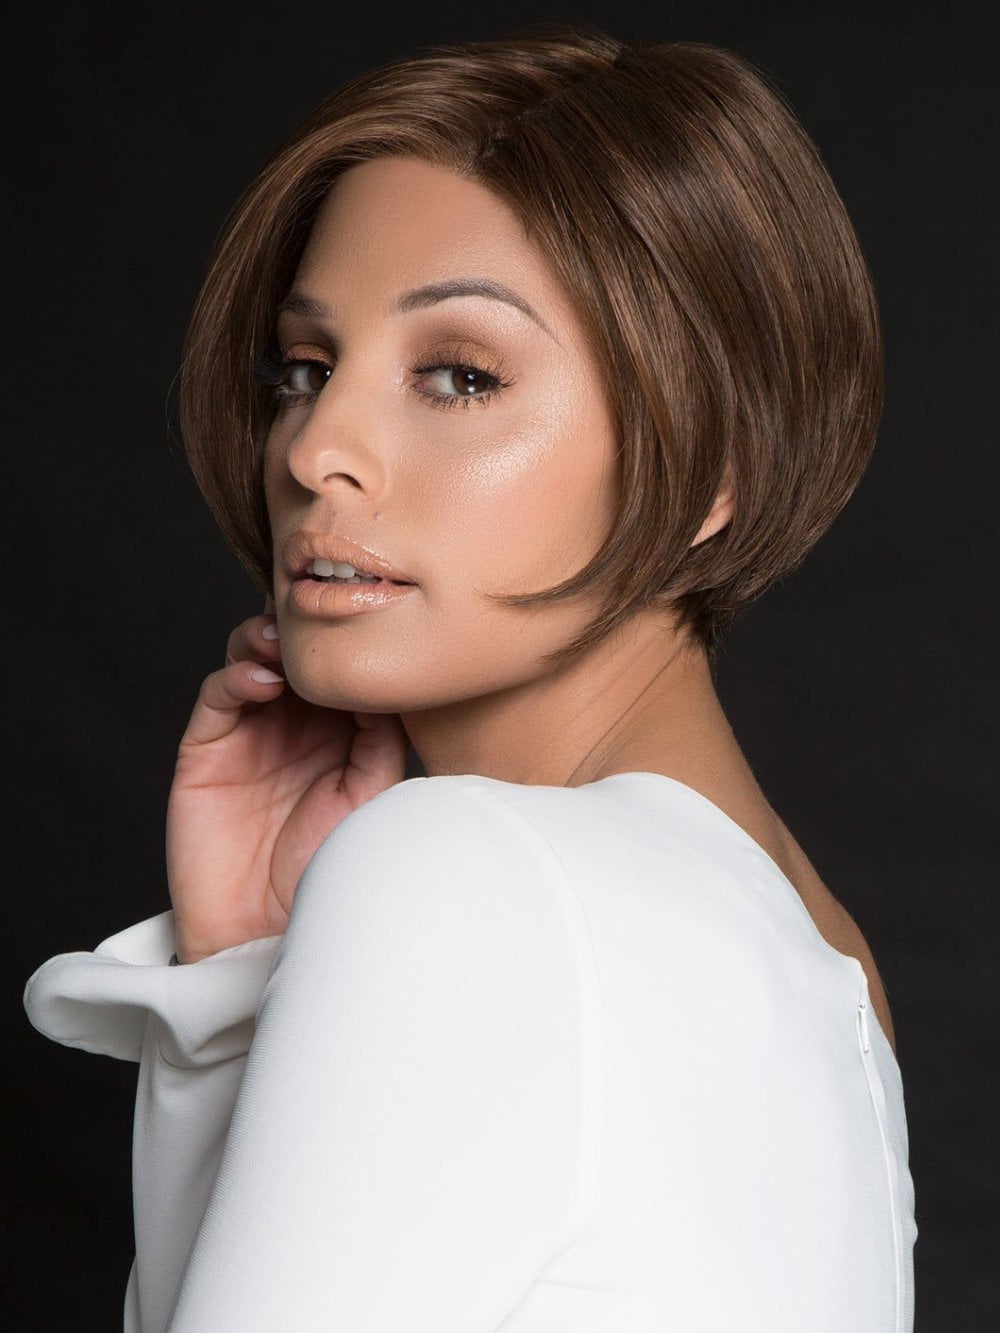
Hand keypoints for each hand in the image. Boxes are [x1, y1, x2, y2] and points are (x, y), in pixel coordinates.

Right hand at [165, 594, 409, 962]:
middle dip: (304, 633)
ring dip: (265, 641)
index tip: (366, 624)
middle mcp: (293, 724)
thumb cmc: (329, 868)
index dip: (348, 644)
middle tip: (319, 619)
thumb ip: (381, 741)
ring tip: (283, 641)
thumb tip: (386, 683)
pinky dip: (235, 678)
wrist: (270, 930)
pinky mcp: (207, 748)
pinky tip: (260, 679)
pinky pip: (218, 697)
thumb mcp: (371, 798)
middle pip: (295, 656)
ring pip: (252, 661)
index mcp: (339, 731)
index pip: (340, 669)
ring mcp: (248, 732)